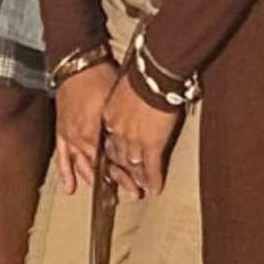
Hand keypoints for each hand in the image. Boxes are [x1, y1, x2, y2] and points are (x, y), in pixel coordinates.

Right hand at [52, 64, 122, 193]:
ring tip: (109, 195)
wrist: (76, 64)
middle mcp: (80, 140)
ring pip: (83, 166)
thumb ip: (119, 126)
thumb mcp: (115, 102)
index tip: (140, 186)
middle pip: (101, 167)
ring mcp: (69, 137)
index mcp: (95, 133)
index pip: (113, 162)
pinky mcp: (62, 131)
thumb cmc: (100, 78)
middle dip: (118, 182)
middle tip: (132, 195)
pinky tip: (71, 187)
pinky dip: (67, 172)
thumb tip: (133, 143)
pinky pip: (63, 157)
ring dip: (95, 181)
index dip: (127, 176)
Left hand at [102, 81, 179, 199]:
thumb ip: (125, 97)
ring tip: (140, 189)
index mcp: (109, 115)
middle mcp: (117, 131)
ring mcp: (133, 140)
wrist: (152, 76)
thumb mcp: (123, 85)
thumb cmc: (140, 74)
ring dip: (137, 179)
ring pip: (133, 165)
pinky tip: (155, 189)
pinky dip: (153, 180)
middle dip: (121, 171)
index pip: (107, 139)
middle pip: (117, 156)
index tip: (112, 160)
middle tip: (124, 182)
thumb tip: (131, 95)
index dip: (110, 152)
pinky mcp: (151, 145)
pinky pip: (151, 167)